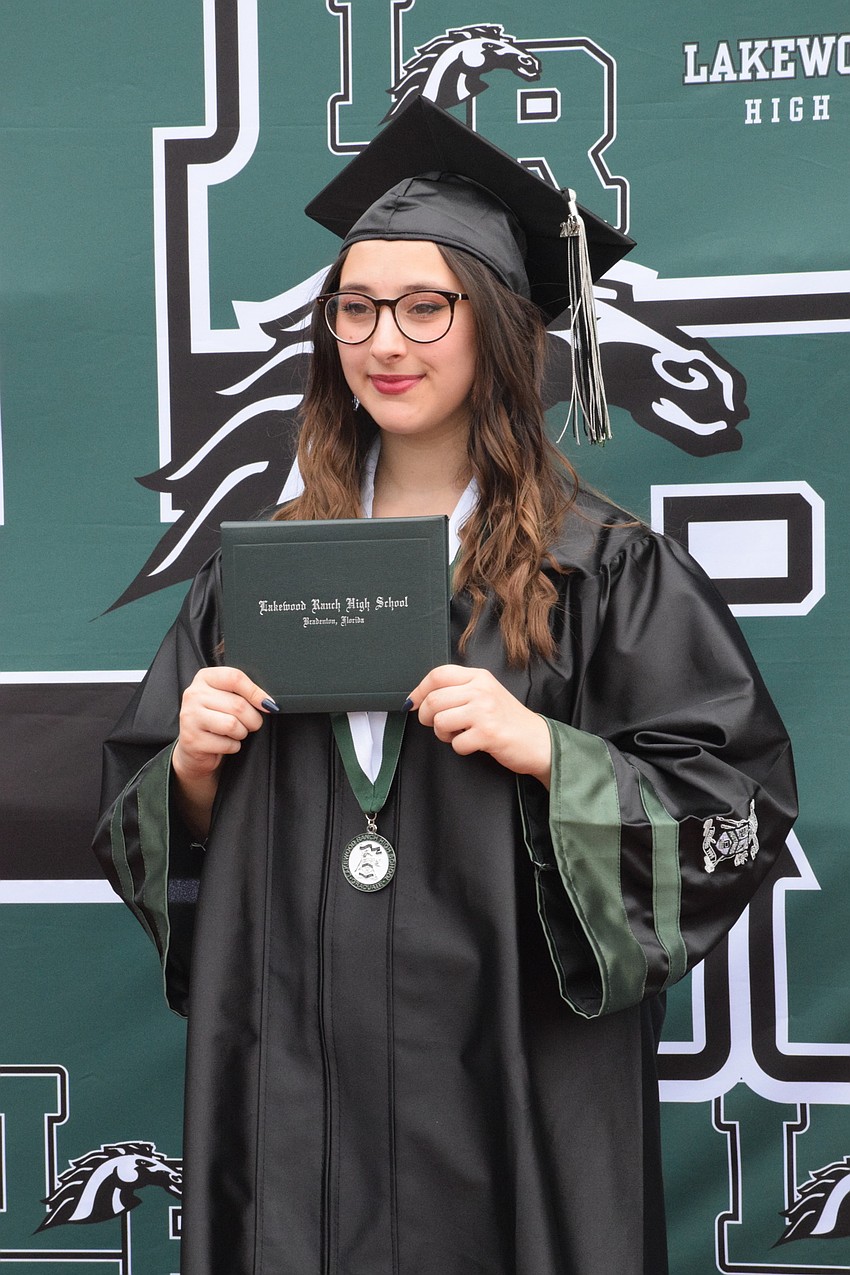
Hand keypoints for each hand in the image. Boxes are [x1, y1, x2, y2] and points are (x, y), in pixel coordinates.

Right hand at [173, 666, 274, 783]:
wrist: (193, 747)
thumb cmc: (215, 718)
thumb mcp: (225, 698)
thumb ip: (242, 693)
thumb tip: (268, 703)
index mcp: (205, 678)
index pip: (235, 678)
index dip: (255, 692)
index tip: (267, 704)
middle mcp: (194, 694)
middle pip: (238, 704)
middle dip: (253, 719)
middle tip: (252, 724)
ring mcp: (190, 717)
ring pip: (232, 724)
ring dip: (242, 732)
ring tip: (237, 732)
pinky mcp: (192, 739)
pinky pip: (227, 744)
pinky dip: (233, 746)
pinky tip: (225, 743)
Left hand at [407, 665, 550, 788]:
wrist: (539, 740)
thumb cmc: (508, 720)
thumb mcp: (486, 694)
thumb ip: (458, 690)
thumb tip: (419, 697)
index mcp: (479, 677)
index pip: (438, 674)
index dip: (419, 690)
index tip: (413, 703)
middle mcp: (481, 690)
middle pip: (433, 699)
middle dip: (426, 717)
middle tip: (436, 725)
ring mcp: (485, 711)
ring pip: (440, 721)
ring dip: (443, 734)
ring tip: (458, 734)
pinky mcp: (488, 733)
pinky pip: (456, 743)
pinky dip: (460, 748)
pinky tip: (473, 744)